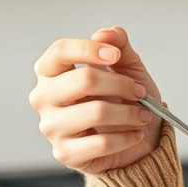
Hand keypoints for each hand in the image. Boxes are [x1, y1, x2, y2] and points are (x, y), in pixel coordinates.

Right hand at [30, 26, 163, 173]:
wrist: (137, 141)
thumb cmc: (126, 100)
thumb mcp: (128, 66)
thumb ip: (118, 44)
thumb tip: (105, 34)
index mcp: (52, 72)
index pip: (59, 51)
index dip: (89, 49)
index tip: (115, 55)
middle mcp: (44, 98)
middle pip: (84, 80)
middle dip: (121, 84)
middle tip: (140, 92)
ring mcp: (51, 127)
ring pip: (96, 112)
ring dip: (130, 113)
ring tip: (144, 115)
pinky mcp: (65, 153)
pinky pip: (101, 142)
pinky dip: (127, 137)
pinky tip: (136, 134)